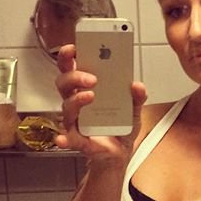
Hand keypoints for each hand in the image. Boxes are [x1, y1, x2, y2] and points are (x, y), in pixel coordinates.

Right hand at [53, 44, 146, 159]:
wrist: (120, 153)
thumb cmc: (120, 127)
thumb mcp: (134, 109)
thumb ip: (137, 97)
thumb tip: (137, 85)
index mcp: (87, 89)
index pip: (73, 67)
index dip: (69, 56)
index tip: (75, 47)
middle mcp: (77, 103)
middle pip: (65, 83)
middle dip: (74, 75)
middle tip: (92, 77)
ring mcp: (76, 121)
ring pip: (67, 106)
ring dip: (77, 99)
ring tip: (91, 95)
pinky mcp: (77, 140)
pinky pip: (68, 138)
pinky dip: (64, 138)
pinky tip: (63, 138)